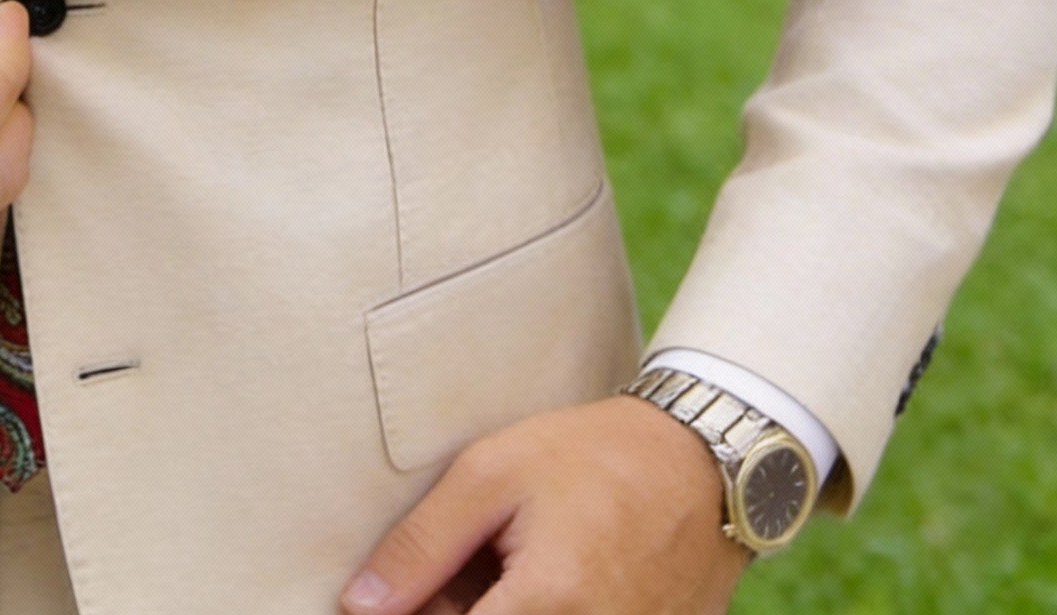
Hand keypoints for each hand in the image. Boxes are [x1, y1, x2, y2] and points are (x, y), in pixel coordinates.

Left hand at [342, 396, 748, 613]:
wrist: (697, 465)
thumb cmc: (590, 457)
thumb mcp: (492, 474)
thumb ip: (422, 546)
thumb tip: (359, 605)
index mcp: (548, 603)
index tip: (414, 590)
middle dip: (457, 609)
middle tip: (468, 569)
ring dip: (496, 608)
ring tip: (504, 572)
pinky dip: (532, 611)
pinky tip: (537, 582)